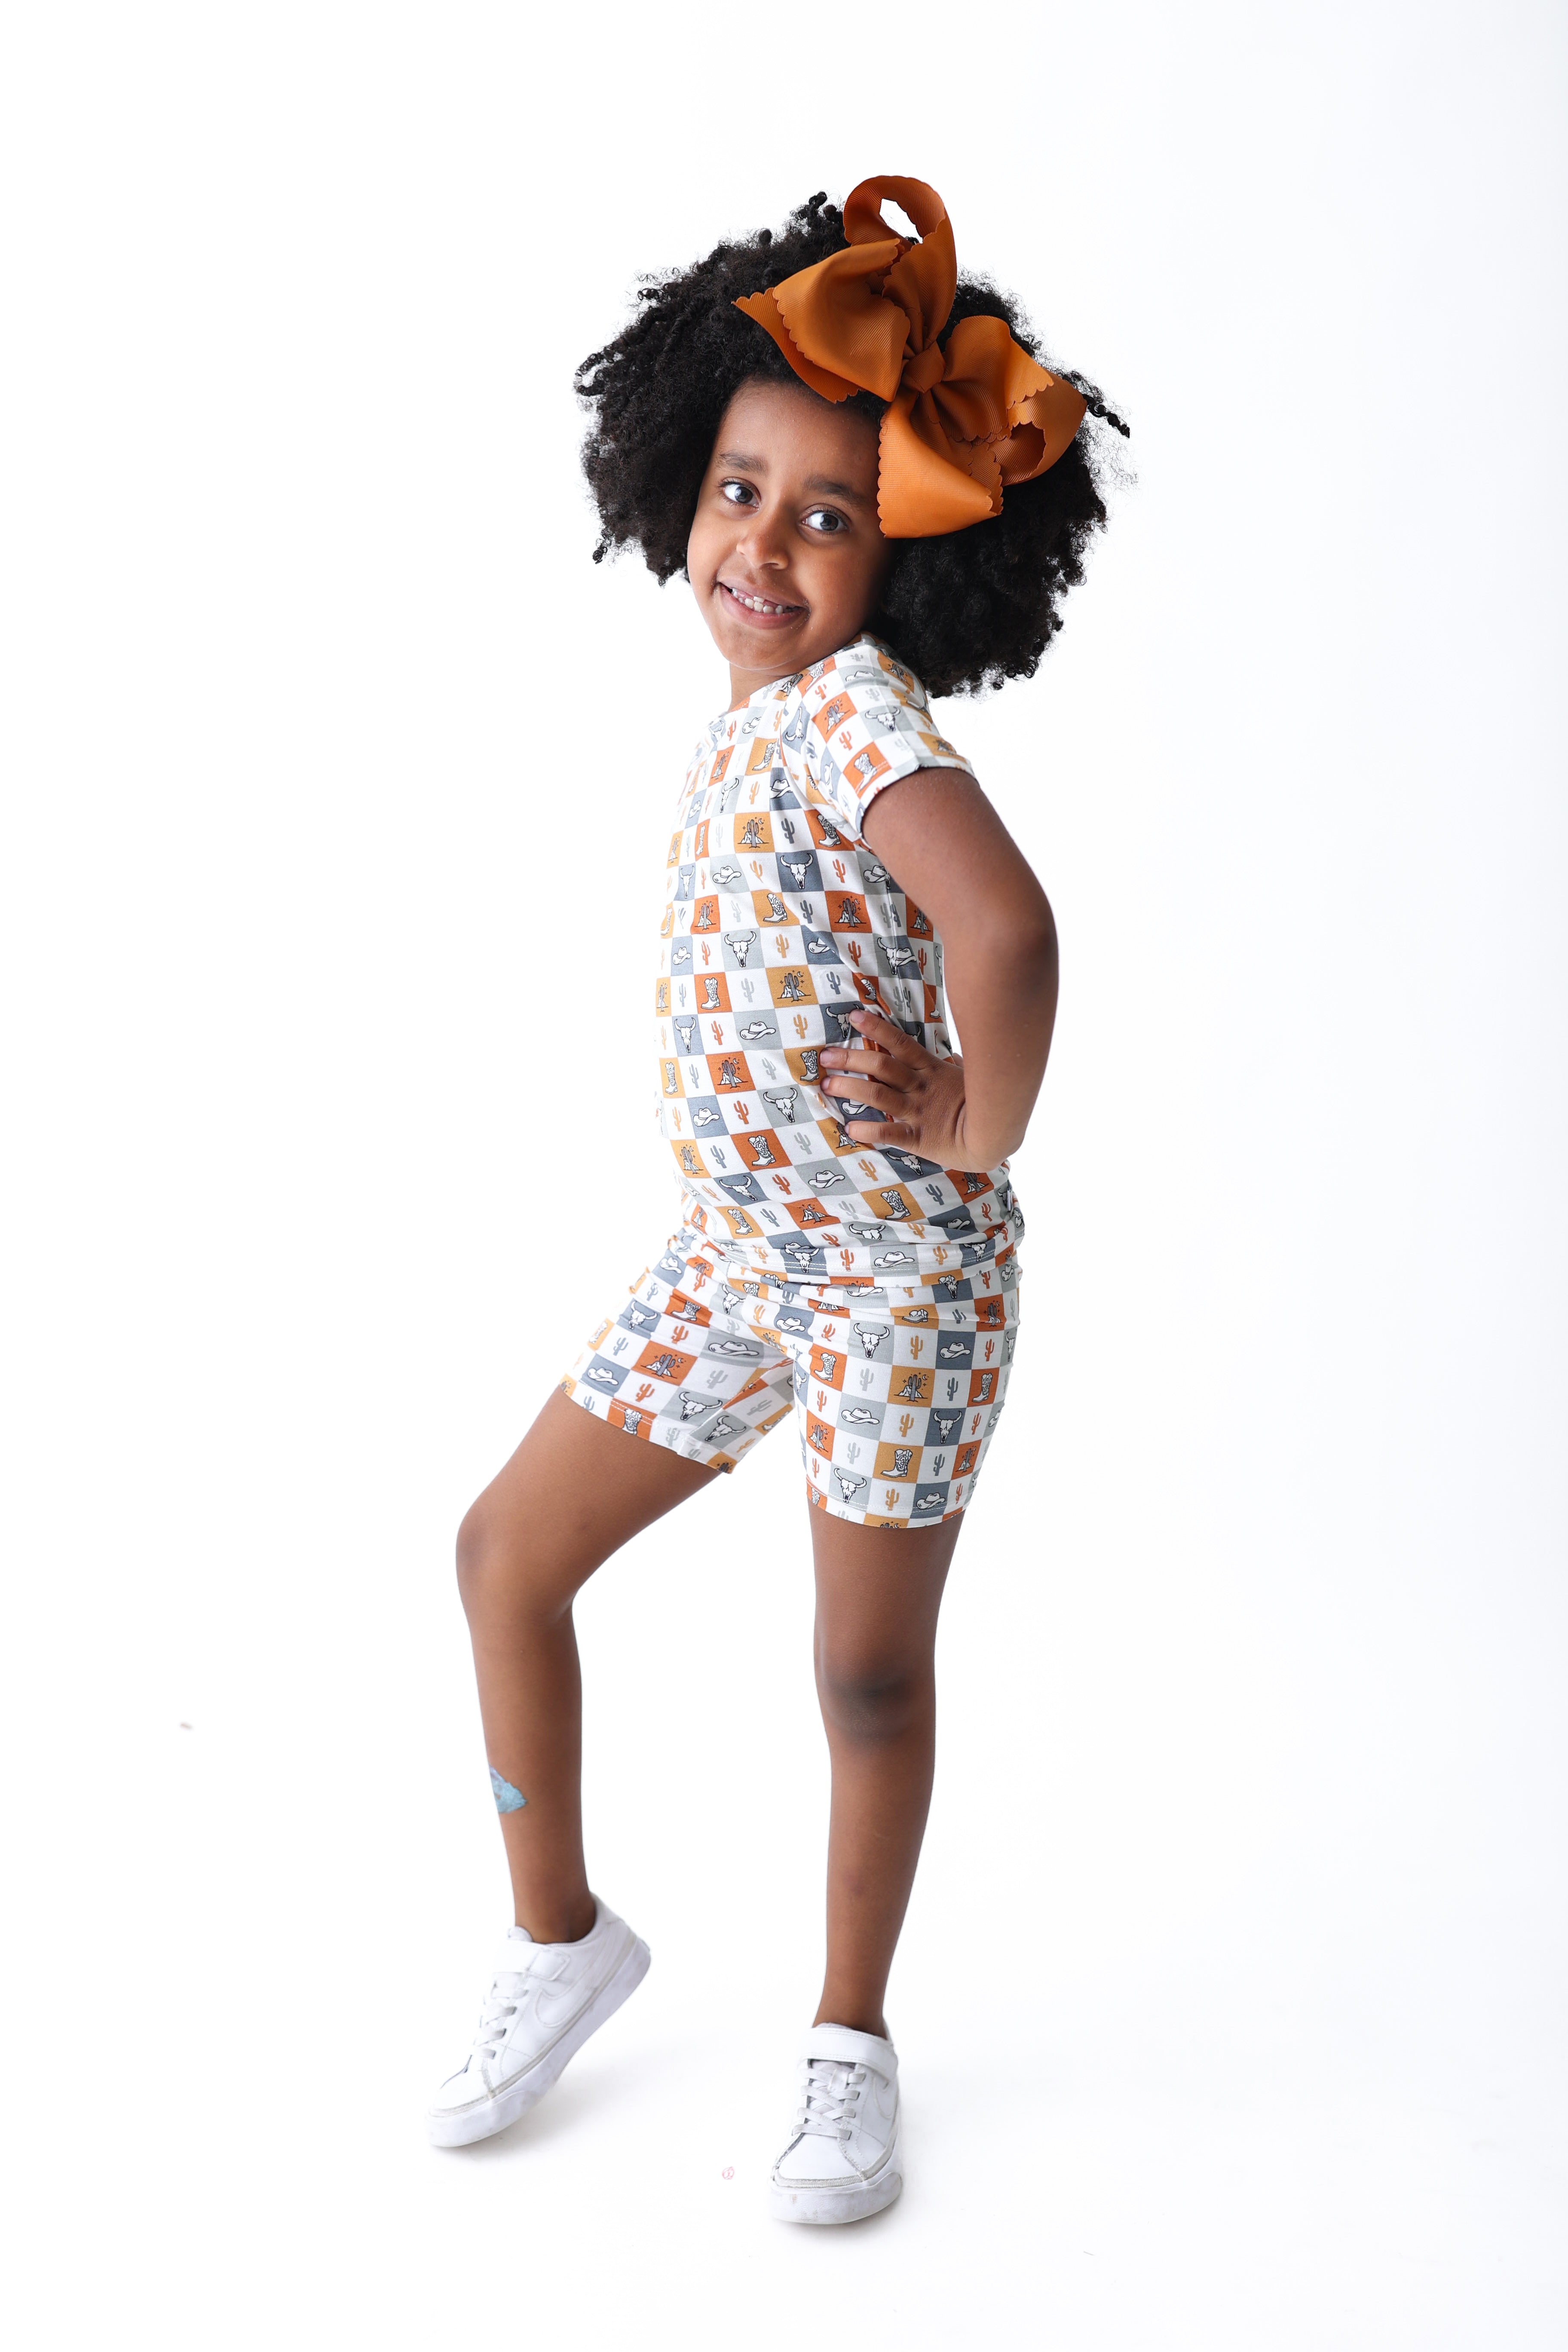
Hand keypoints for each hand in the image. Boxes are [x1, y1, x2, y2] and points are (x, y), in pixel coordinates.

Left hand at [818, 1008, 976, 1169]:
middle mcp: (921, 1088)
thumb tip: (955, 1055)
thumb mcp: (970, 1078)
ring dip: (850, 1088)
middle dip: (851, 1059)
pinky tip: (850, 1127)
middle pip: (881, 1067)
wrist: (997, 1136)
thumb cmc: (985, 1104)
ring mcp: (919, 1112)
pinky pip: (891, 1133)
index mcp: (933, 1070)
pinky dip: (870, 1129)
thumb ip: (958, 1065)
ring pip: (879, 1095)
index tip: (854, 1017)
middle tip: (825, 1056)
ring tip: (826, 1084)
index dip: (876, 1029)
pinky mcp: (920, 1139)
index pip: (900, 1044)